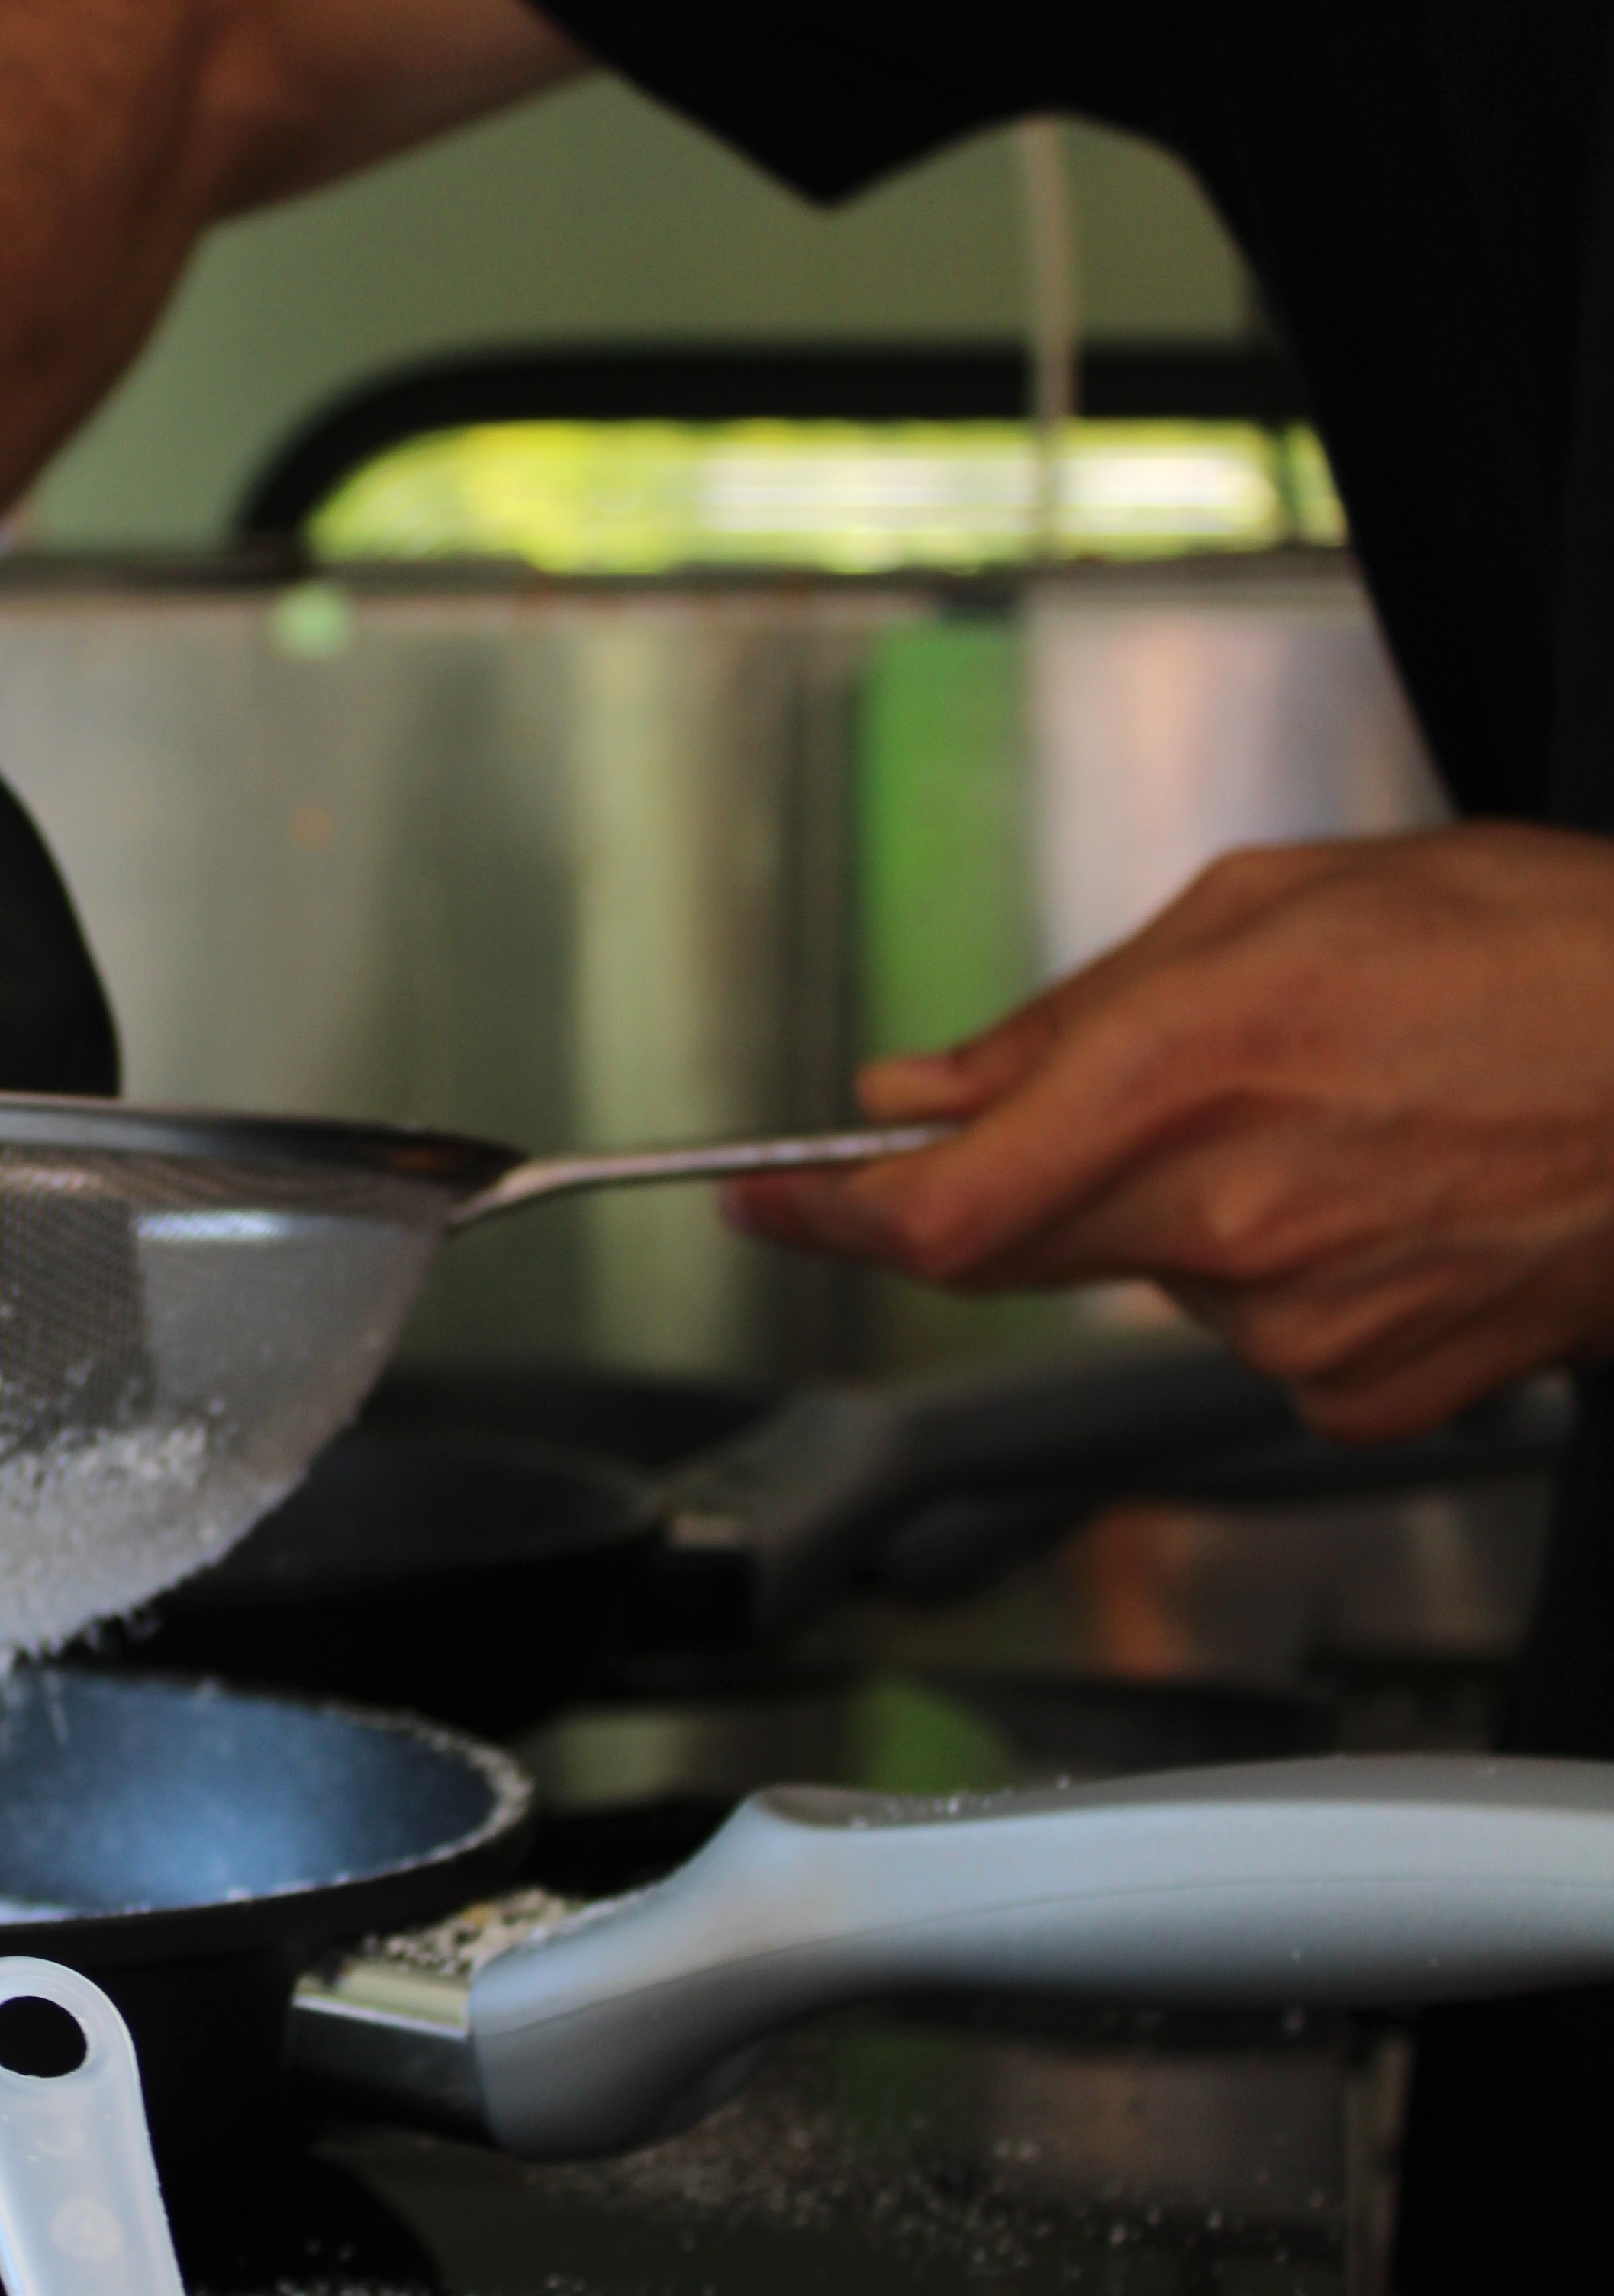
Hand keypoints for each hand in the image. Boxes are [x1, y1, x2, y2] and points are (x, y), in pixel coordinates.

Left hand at [727, 825, 1613, 1438]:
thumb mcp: (1282, 905)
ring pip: (1156, 1277)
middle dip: (1028, 1176)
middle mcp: (1230, 1216)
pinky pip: (1258, 1334)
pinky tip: (1393, 1195)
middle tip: (1144, 1095)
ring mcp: (1296, 1322)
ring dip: (1193, 1204)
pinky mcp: (1363, 1390)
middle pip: (1018, 1248)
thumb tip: (926, 1088)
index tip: (760, 1202)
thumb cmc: (1545, 957)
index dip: (821, 1215)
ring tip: (1347, 1113)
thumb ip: (1072, 1014)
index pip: (937, 1203)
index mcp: (1191, 1069)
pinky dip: (1288, 1267)